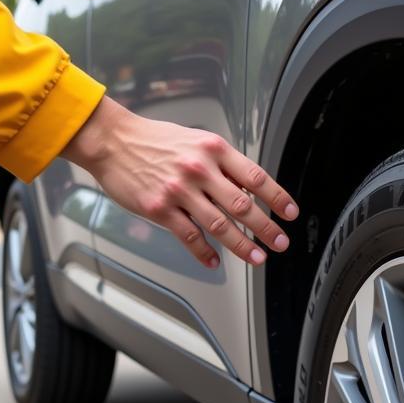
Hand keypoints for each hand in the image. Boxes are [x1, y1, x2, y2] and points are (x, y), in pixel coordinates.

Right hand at [63, 97, 297, 268]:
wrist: (113, 141)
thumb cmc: (155, 140)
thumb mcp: (196, 140)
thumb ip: (222, 164)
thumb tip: (247, 192)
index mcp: (214, 149)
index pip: (255, 177)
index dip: (277, 197)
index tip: (290, 213)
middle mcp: (199, 169)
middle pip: (242, 205)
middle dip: (266, 228)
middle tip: (280, 242)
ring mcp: (179, 191)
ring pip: (219, 225)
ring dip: (242, 245)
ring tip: (257, 257)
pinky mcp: (160, 209)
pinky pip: (189, 236)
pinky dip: (204, 253)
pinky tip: (214, 262)